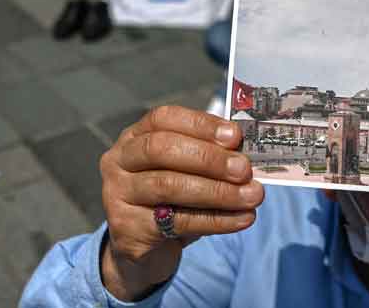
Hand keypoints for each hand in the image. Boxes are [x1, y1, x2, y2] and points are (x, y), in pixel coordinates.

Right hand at [99, 106, 262, 301]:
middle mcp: (118, 161)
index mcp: (134, 137)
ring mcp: (117, 195)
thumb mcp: (184, 173)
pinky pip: (177, 221)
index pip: (163, 119)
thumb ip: (207, 157)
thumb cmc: (171, 201)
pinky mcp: (127, 229)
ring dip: (217, 191)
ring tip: (252, 196)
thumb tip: (245, 153)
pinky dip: (216, 220)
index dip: (201, 124)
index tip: (235, 136)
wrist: (143, 249)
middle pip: (160, 149)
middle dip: (208, 158)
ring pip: (168, 186)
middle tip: (244, 169)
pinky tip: (242, 218)